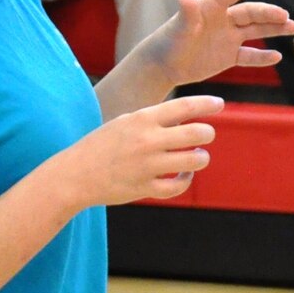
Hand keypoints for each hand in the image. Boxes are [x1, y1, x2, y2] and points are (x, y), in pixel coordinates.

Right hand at [61, 93, 224, 205]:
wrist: (73, 175)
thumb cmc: (101, 146)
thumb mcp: (124, 123)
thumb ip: (153, 119)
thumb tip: (185, 118)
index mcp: (142, 119)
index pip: (184, 106)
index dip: (206, 103)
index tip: (220, 103)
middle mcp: (147, 140)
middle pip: (198, 134)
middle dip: (207, 133)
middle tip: (206, 135)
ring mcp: (148, 166)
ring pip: (195, 160)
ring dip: (201, 158)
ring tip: (197, 156)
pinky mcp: (146, 188)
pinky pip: (179, 186)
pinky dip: (186, 180)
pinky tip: (184, 175)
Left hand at [142, 0, 293, 86]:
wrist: (162, 66)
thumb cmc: (167, 43)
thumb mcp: (177, 29)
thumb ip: (186, 15)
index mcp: (211, 6)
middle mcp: (223, 19)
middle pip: (251, 13)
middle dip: (269, 13)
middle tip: (285, 17)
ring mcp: (228, 37)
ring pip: (256, 30)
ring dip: (275, 29)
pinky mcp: (228, 55)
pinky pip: (249, 56)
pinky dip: (262, 57)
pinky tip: (277, 56)